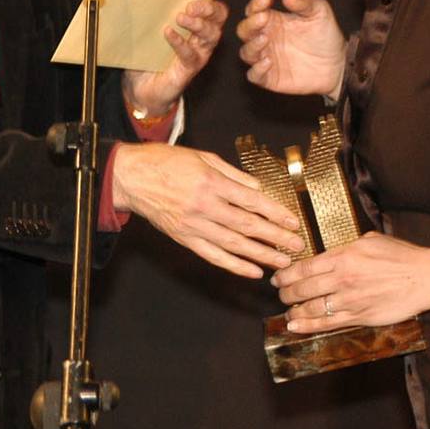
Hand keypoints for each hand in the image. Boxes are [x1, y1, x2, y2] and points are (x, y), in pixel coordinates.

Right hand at [111, 142, 303, 277]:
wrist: (132, 177)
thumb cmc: (166, 162)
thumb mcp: (203, 157)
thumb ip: (233, 174)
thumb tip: (258, 188)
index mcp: (211, 182)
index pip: (252, 201)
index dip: (276, 212)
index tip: (293, 221)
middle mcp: (204, 206)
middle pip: (247, 225)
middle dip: (275, 237)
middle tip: (297, 245)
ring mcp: (194, 225)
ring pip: (233, 244)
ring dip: (261, 255)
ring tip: (281, 261)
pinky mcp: (184, 238)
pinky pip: (213, 255)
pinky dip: (233, 265)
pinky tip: (251, 271)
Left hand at [123, 0, 228, 115]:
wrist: (141, 88)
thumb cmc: (148, 56)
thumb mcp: (150, 32)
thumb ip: (151, 15)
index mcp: (196, 27)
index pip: (215, 11)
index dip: (209, 3)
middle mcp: (202, 40)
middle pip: (218, 21)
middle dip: (207, 10)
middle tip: (189, 8)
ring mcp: (198, 55)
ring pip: (211, 37)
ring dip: (198, 25)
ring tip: (180, 18)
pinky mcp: (189, 70)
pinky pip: (190, 55)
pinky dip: (180, 42)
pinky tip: (168, 33)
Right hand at [236, 0, 345, 98]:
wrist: (338, 64)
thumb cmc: (326, 36)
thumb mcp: (319, 13)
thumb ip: (305, 3)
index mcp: (273, 21)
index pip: (254, 10)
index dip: (256, 4)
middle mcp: (266, 38)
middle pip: (244, 30)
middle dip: (250, 23)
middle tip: (263, 18)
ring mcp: (266, 58)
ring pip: (246, 52)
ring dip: (252, 45)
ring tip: (264, 39)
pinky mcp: (270, 78)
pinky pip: (253, 75)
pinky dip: (256, 69)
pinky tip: (268, 62)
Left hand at [271, 232, 429, 329]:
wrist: (425, 277)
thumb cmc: (401, 255)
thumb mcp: (370, 240)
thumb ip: (346, 246)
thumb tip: (330, 251)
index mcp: (344, 256)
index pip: (305, 266)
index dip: (286, 273)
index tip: (277, 276)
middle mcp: (343, 278)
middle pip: (304, 288)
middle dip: (286, 292)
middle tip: (279, 293)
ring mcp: (351, 300)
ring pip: (313, 307)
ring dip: (294, 309)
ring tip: (287, 310)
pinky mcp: (360, 317)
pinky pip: (328, 323)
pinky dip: (308, 325)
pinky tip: (295, 326)